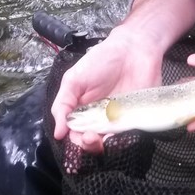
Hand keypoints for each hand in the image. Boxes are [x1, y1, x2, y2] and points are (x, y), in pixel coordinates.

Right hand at [51, 27, 162, 153]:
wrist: (133, 48)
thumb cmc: (101, 61)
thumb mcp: (73, 80)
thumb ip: (63, 105)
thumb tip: (58, 133)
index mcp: (82, 112)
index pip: (75, 135)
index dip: (75, 141)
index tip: (78, 136)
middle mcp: (99, 119)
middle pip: (92, 143)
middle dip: (89, 145)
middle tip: (91, 137)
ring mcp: (118, 120)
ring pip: (110, 143)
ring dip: (105, 146)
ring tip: (103, 139)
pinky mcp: (136, 118)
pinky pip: (130, 135)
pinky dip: (125, 140)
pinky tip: (120, 136)